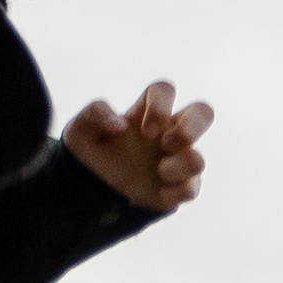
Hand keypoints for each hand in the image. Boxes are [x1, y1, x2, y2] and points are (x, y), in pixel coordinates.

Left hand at [64, 81, 212, 213]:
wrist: (82, 191)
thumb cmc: (85, 153)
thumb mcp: (78, 129)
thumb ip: (94, 114)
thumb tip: (121, 125)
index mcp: (145, 113)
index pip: (165, 90)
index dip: (161, 106)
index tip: (143, 131)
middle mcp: (166, 134)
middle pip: (203, 112)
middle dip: (193, 126)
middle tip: (167, 143)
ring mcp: (172, 163)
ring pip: (199, 158)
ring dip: (184, 164)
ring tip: (159, 172)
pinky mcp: (172, 191)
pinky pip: (191, 189)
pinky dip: (181, 191)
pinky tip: (160, 192)